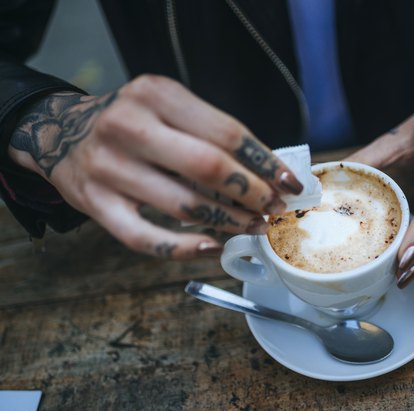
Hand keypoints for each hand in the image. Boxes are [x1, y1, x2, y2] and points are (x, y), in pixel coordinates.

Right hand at [8, 75, 302, 258]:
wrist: (58, 132)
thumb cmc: (131, 122)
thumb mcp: (167, 107)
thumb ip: (210, 133)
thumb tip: (267, 173)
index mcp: (156, 95)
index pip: (227, 133)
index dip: (266, 162)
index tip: (290, 182)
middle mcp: (128, 127)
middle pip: (208, 168)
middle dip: (252, 194)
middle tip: (273, 208)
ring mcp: (108, 168)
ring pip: (183, 206)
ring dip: (228, 222)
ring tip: (253, 226)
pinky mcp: (95, 203)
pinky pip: (145, 238)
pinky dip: (185, 248)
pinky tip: (212, 247)